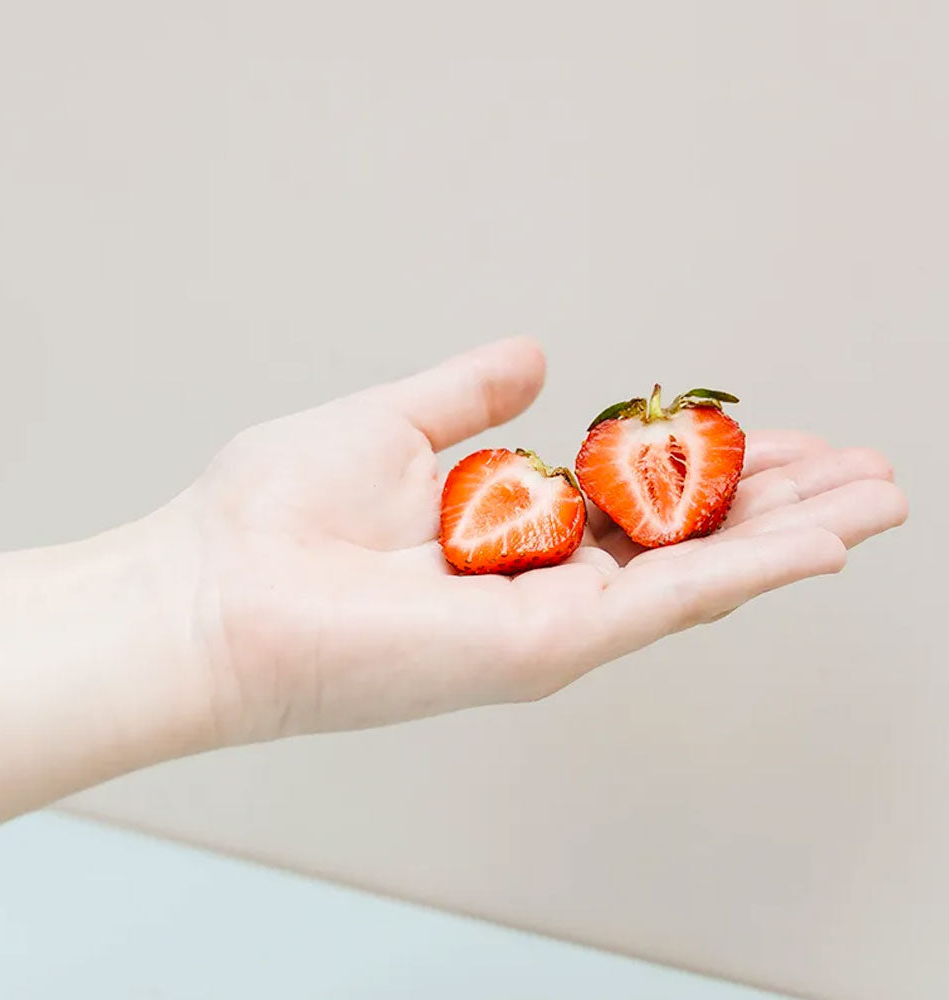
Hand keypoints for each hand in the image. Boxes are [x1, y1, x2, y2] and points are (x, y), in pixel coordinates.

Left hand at [169, 338, 906, 743]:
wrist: (212, 592)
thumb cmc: (274, 516)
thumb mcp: (392, 424)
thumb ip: (469, 396)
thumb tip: (534, 358)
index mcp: (508, 530)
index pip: (634, 499)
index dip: (707, 464)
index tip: (769, 431)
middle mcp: (537, 582)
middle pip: (681, 540)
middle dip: (774, 503)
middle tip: (859, 469)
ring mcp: (544, 621)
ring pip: (692, 574)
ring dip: (787, 534)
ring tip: (874, 497)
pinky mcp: (537, 649)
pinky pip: (661, 605)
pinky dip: (743, 572)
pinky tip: (817, 542)